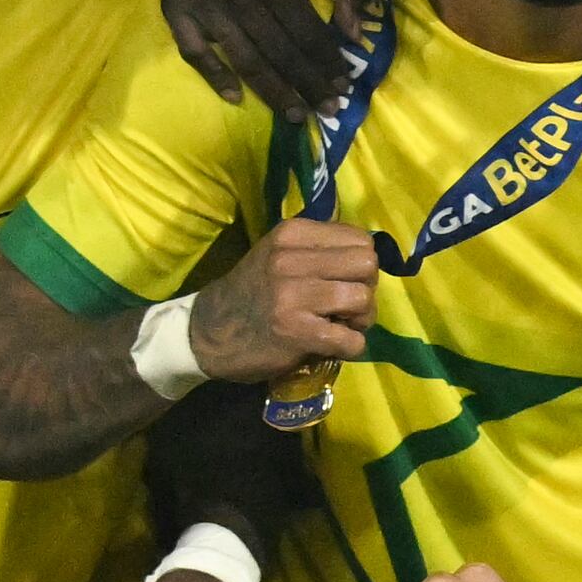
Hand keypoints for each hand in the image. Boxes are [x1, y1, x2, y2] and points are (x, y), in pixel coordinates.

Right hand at [160, 0, 365, 108]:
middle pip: (280, 53)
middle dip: (309, 86)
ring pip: (244, 59)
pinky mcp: (175, 3)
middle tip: (329, 110)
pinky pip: (193, 50)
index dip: (329, 63)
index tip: (346, 84)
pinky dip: (213, 76)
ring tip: (298, 116)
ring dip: (273, 93)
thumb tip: (357, 34)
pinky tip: (236, 97)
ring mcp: (202, 0)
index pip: (308, 34)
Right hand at [195, 215, 379, 383]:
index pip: (361, 239)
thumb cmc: (255, 293)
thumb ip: (322, 251)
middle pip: (368, 265)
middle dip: (366, 288)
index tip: (342, 281)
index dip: (361, 265)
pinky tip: (329, 345)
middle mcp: (290, 258)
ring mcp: (291, 295)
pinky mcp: (296, 331)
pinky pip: (352, 340)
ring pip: (363, 299)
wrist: (209, 332)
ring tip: (337, 325)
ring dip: (360, 320)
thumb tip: (372, 258)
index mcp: (291, 233)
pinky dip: (350, 348)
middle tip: (345, 306)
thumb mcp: (281, 255)